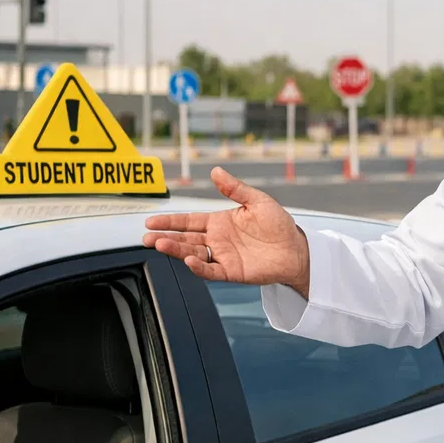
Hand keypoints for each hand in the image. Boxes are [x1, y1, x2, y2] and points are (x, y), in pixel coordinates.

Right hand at [143, 167, 310, 296]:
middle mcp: (218, 239)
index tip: (151, 221)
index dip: (170, 221)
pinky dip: (199, 266)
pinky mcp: (232, 271)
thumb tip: (215, 171)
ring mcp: (223, 256)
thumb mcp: (257, 201)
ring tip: (160, 244)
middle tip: (147, 237)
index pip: (189, 221)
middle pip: (186, 238)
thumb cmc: (279, 225)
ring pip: (193, 253)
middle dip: (165, 237)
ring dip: (176, 249)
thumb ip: (235, 189)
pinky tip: (188, 259)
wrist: (296, 249)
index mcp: (220, 222)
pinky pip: (211, 270)